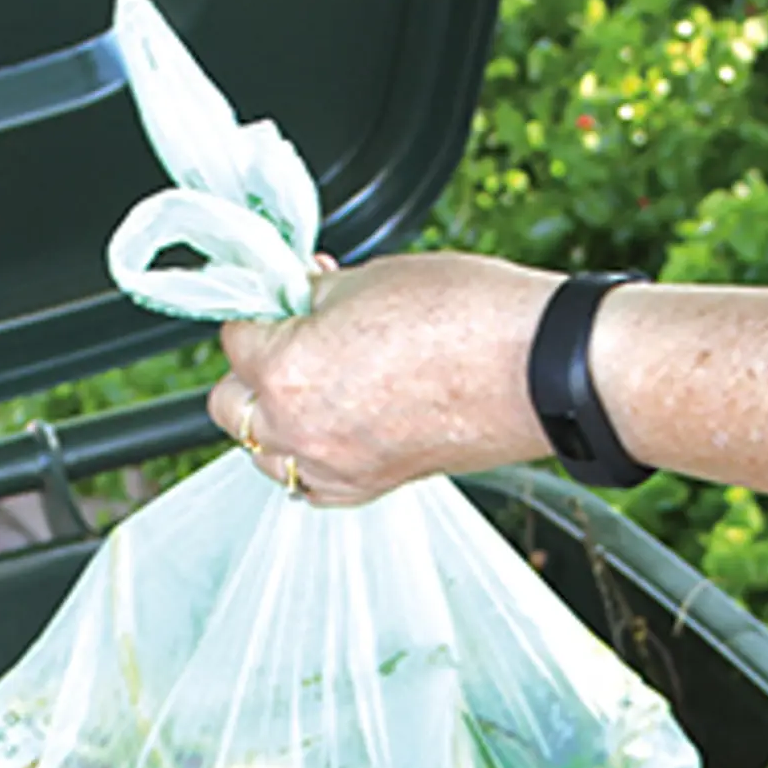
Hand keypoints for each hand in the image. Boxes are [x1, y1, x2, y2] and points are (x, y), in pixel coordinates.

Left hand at [210, 252, 562, 503]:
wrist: (535, 369)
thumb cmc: (466, 317)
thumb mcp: (369, 279)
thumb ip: (315, 296)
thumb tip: (295, 297)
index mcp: (288, 370)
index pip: (234, 338)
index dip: (258, 311)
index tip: (279, 301)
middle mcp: (300, 431)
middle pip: (232, 407)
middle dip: (252, 371)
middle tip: (290, 339)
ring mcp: (334, 468)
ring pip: (266, 455)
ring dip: (275, 421)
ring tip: (313, 385)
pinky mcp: (369, 488)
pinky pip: (311, 483)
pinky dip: (311, 457)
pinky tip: (335, 425)